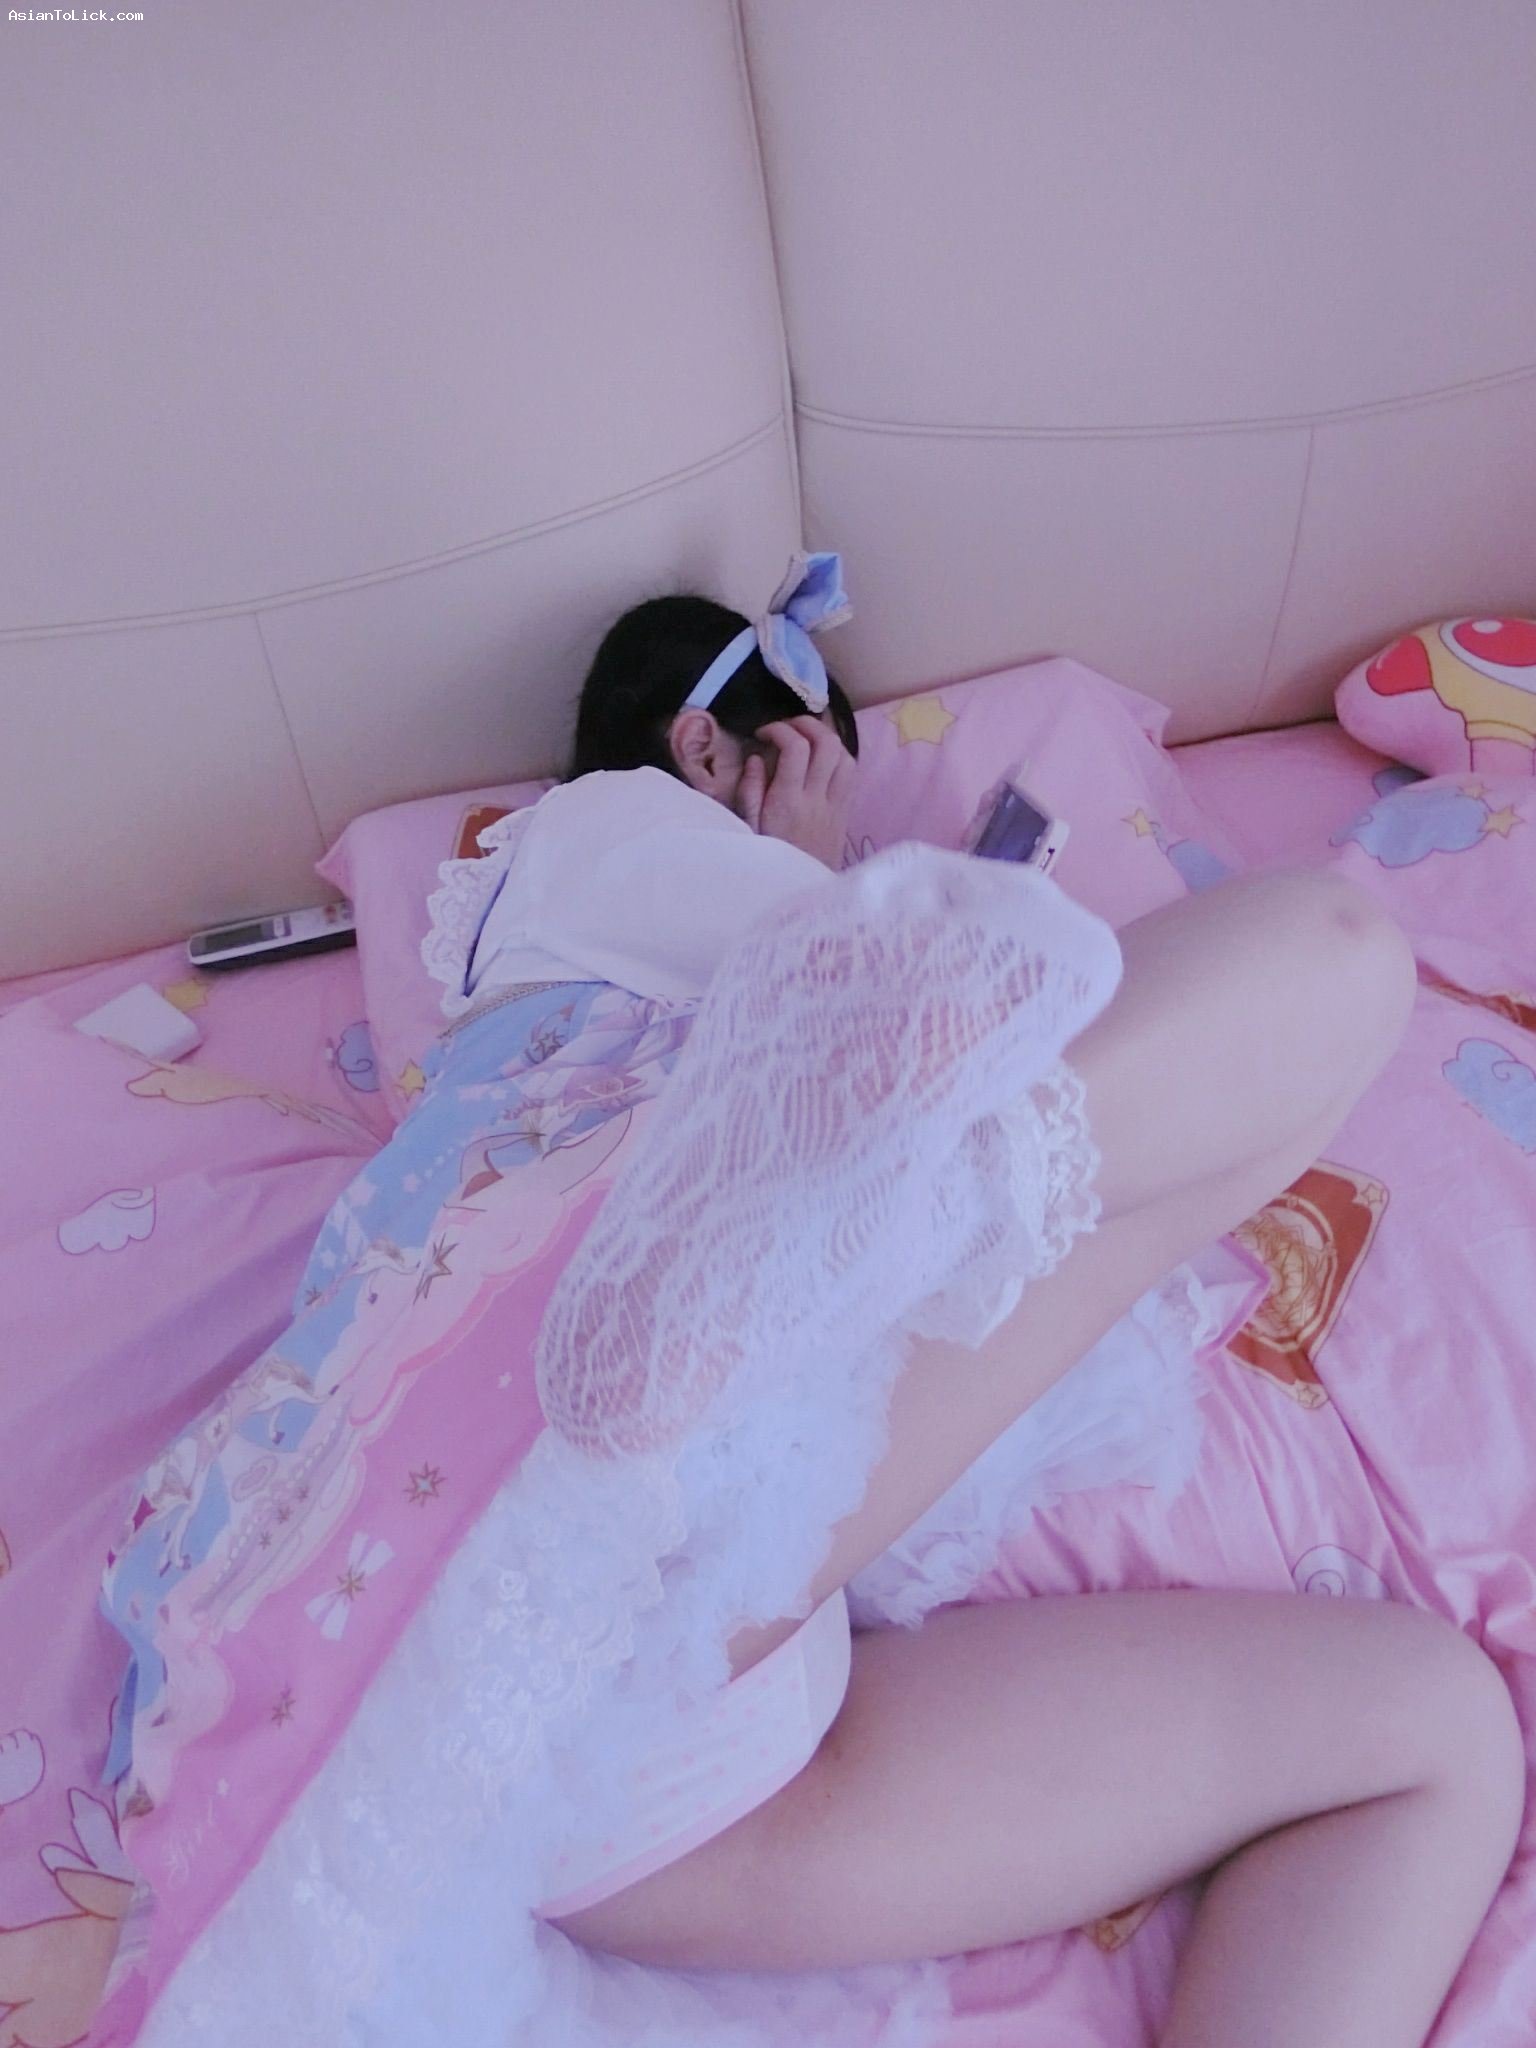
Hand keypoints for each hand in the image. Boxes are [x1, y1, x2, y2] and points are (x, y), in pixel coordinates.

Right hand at [734, 716, 856, 869]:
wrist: (799, 895)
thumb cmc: (767, 861)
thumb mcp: (747, 829)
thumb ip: (750, 791)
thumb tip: (757, 759)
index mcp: (788, 802)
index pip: (796, 748)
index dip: (781, 729)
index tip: (763, 733)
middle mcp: (817, 800)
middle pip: (828, 744)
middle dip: (808, 724)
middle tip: (787, 727)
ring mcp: (836, 806)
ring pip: (846, 757)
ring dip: (827, 740)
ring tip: (806, 739)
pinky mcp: (845, 814)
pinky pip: (851, 776)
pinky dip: (839, 759)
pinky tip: (821, 761)